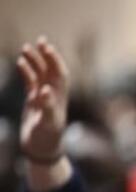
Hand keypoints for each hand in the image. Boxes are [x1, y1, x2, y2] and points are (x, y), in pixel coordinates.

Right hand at [16, 39, 69, 161]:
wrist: (41, 150)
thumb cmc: (47, 138)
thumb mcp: (48, 123)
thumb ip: (47, 106)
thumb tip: (45, 90)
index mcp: (59, 98)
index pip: (60, 74)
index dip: (55, 60)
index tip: (47, 48)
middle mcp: (53, 95)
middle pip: (51, 71)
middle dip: (46, 56)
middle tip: (40, 41)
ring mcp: (43, 97)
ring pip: (40, 74)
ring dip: (35, 62)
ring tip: (25, 48)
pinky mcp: (33, 101)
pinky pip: (30, 82)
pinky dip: (27, 72)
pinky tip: (20, 62)